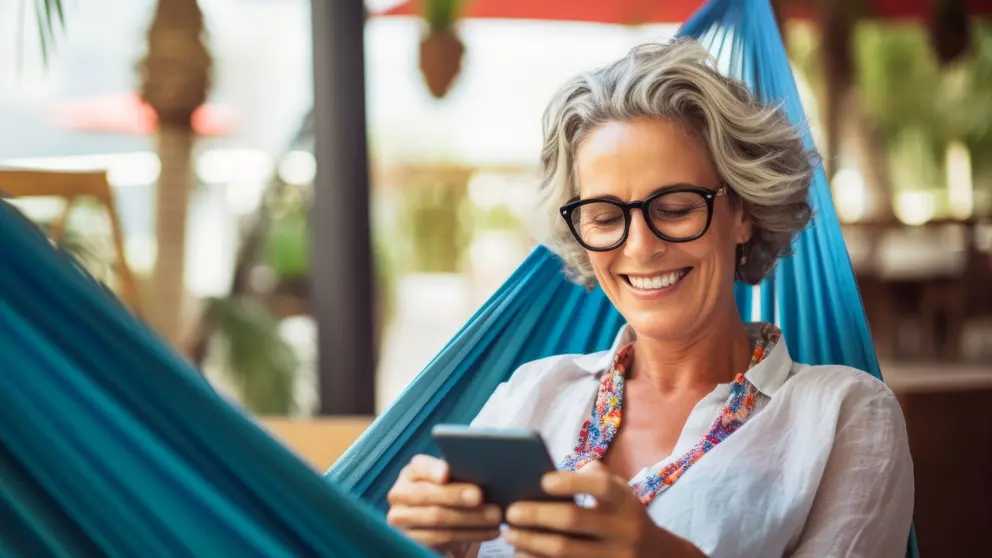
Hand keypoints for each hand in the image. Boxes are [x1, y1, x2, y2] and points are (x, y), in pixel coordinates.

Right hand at [386, 454, 502, 552]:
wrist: (438, 527)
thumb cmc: (449, 497)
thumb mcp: (451, 482)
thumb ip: (460, 475)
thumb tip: (482, 471)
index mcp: (412, 472)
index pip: (419, 466)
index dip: (432, 469)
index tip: (447, 473)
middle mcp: (400, 493)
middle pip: (427, 494)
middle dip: (456, 495)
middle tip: (480, 496)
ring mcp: (401, 518)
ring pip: (436, 518)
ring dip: (469, 518)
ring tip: (494, 516)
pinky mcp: (411, 540)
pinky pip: (441, 538)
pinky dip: (469, 534)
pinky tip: (488, 531)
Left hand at [502, 461, 701, 557]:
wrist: (657, 557)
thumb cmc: (624, 515)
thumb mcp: (621, 492)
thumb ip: (594, 475)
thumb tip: (553, 468)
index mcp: (625, 501)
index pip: (600, 487)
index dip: (571, 482)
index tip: (542, 481)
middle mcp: (623, 529)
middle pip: (575, 520)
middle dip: (538, 515)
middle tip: (511, 512)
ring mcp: (614, 557)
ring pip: (567, 552)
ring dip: (533, 543)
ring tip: (510, 535)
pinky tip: (522, 554)